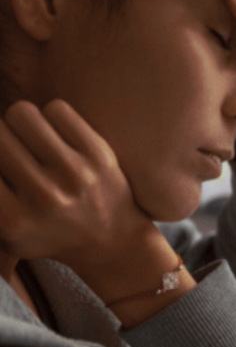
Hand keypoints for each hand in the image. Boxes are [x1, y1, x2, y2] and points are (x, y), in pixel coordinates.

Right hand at [0, 100, 167, 275]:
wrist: (113, 237)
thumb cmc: (52, 232)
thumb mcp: (8, 234)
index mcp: (13, 219)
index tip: (3, 164)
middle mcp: (45, 196)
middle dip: (0, 137)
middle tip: (13, 148)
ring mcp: (75, 173)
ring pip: (22, 113)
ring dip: (21, 123)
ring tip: (31, 138)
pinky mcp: (99, 153)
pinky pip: (56, 108)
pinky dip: (51, 117)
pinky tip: (57, 134)